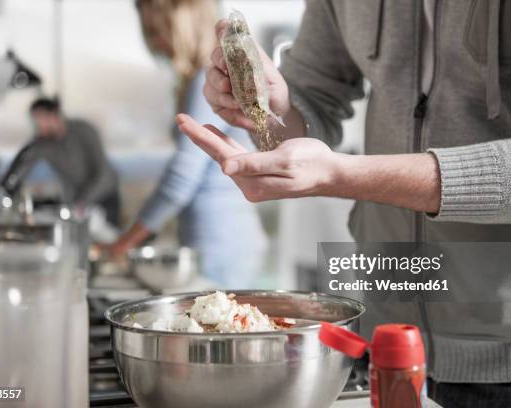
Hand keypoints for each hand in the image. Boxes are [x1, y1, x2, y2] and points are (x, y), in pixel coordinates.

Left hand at [177, 114, 339, 201]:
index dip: (200, 136)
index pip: (220, 155)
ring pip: (227, 156)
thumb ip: (254, 164)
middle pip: (219, 156)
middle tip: (181, 119)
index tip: (182, 121)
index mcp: (252, 182)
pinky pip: (238, 159)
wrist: (330, 174)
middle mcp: (250, 186)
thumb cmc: (311, 163)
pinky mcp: (261, 176)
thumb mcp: (283, 160)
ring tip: (194, 125)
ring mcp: (255, 183)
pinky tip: (219, 136)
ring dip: (211, 141)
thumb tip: (225, 169)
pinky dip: (227, 145)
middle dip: (200, 137)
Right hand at [204, 20, 290, 130]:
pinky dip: (231, 113)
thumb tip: (247, 69)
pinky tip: (244, 117)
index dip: (222, 31)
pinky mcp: (216, 102)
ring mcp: (217, 83)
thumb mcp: (273, 79)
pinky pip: (217, 106)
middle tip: (228, 82)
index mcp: (239, 52)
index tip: (223, 33)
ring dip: (224, 96)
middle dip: (219, 68)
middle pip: (214, 58)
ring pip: (210, 84)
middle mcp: (224, 64)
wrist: (275, 114)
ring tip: (239, 104)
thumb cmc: (273, 91)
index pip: (225, 32)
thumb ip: (259, 70)